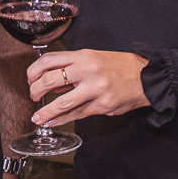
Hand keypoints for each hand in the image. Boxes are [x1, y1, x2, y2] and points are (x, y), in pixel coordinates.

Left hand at [26, 49, 148, 126]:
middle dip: (35, 90)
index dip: (34, 71)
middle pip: (50, 79)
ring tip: (37, 118)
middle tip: (33, 96)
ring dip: (45, 112)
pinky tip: (53, 122)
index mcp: (83, 56)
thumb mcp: (94, 58)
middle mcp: (87, 70)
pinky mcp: (102, 105)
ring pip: (61, 102)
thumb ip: (73, 69)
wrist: (147, 77)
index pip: (49, 60)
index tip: (30, 79)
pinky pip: (77, 114)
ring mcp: (95, 89)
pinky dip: (61, 119)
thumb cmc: (120, 66)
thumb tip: (52, 83)